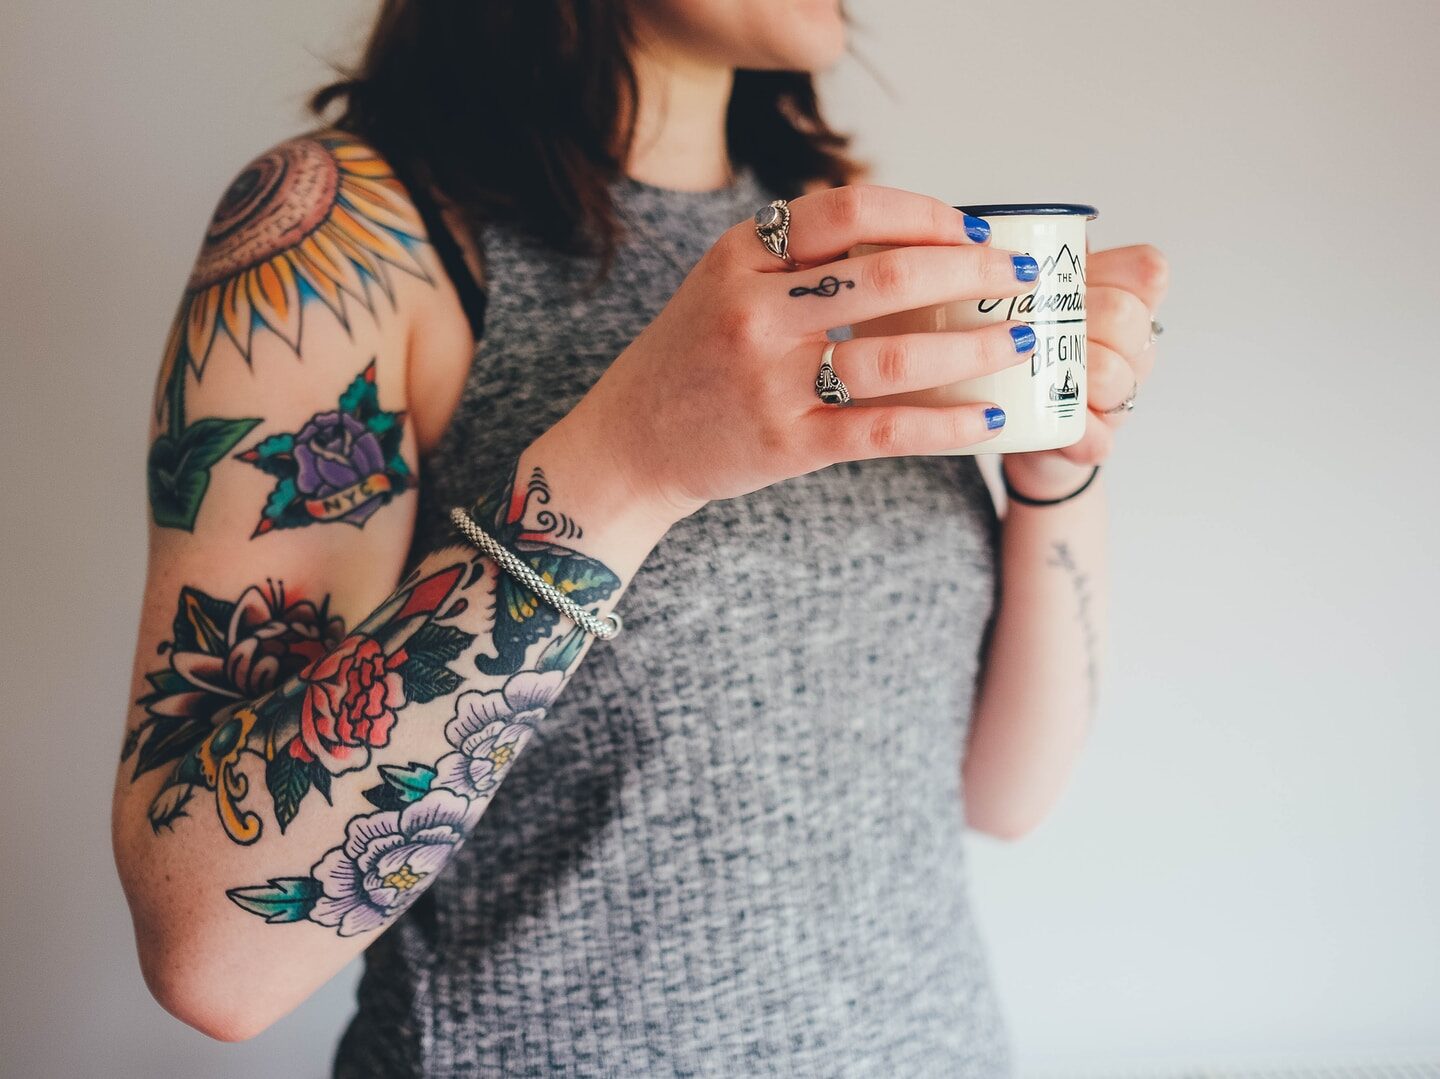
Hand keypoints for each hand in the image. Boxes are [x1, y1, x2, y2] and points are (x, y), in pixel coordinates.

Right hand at [564, 185, 1039, 525]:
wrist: (630, 444)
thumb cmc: (690, 360)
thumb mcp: (723, 285)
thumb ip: (797, 261)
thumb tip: (913, 242)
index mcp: (739, 257)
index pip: (849, 211)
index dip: (925, 214)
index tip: (975, 230)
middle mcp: (753, 312)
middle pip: (887, 276)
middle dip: (971, 273)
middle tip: (1020, 279)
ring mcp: (770, 381)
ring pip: (898, 354)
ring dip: (976, 346)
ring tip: (1023, 339)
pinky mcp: (788, 444)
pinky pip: (885, 429)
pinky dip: (946, 424)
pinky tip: (986, 418)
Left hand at [1001, 244, 1169, 498]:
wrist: (1015, 425)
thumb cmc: (1025, 345)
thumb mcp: (1029, 295)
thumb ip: (1029, 257)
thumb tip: (1008, 224)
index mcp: (1124, 302)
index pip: (1147, 271)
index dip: (1111, 273)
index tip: (1067, 282)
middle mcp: (1133, 348)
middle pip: (1126, 317)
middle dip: (1078, 320)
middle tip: (1033, 328)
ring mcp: (1120, 397)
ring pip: (1115, 375)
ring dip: (1075, 373)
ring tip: (1035, 372)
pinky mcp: (1097, 443)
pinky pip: (1100, 436)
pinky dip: (1078, 431)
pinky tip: (1060, 426)